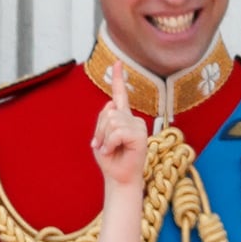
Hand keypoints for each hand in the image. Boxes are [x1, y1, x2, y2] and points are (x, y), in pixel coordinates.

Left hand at [91, 62, 146, 184]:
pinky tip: (113, 151)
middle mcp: (132, 119)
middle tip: (103, 146)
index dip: (118, 79)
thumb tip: (111, 105)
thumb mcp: (100, 138)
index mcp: (122, 118)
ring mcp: (138, 126)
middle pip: (108, 113)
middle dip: (99, 131)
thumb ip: (103, 120)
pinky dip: (110, 143)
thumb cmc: (110, 160)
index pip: (120, 95)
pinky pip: (118, 132)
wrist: (118, 178)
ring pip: (112, 121)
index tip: (117, 63)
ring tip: (109, 149)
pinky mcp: (141, 135)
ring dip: (104, 138)